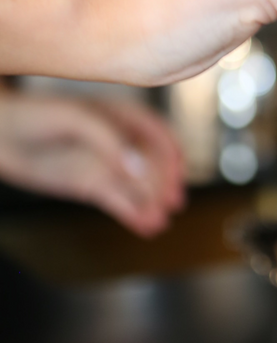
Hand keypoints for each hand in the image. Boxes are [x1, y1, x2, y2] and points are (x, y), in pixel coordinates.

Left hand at [0, 89, 184, 236]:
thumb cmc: (31, 116)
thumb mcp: (75, 119)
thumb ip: (110, 141)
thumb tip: (139, 170)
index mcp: (121, 116)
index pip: (158, 135)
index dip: (172, 154)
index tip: (178, 172)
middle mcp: (120, 142)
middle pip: (154, 166)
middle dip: (165, 185)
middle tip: (172, 203)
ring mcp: (108, 166)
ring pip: (139, 188)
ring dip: (153, 205)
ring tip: (159, 221)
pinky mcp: (93, 185)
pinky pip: (121, 202)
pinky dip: (135, 215)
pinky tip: (146, 226)